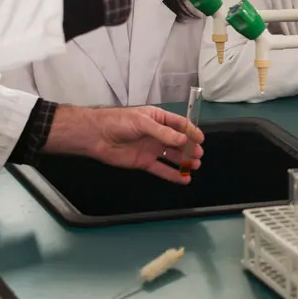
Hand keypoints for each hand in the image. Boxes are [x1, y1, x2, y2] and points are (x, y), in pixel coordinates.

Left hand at [44, 105, 204, 183]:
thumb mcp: (143, 122)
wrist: (96, 136)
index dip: (191, 131)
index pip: (179, 125)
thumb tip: (183, 141)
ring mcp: (151, 149)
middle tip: (198, 154)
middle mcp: (157, 134)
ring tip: (195, 165)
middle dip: (189, 148)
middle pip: (178, 142)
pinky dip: (173, 175)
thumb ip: (163, 133)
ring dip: (184, 161)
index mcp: (158, 119)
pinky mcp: (144, 162)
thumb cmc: (119, 122)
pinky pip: (161, 169)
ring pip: (172, 156)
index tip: (201, 139)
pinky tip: (184, 179)